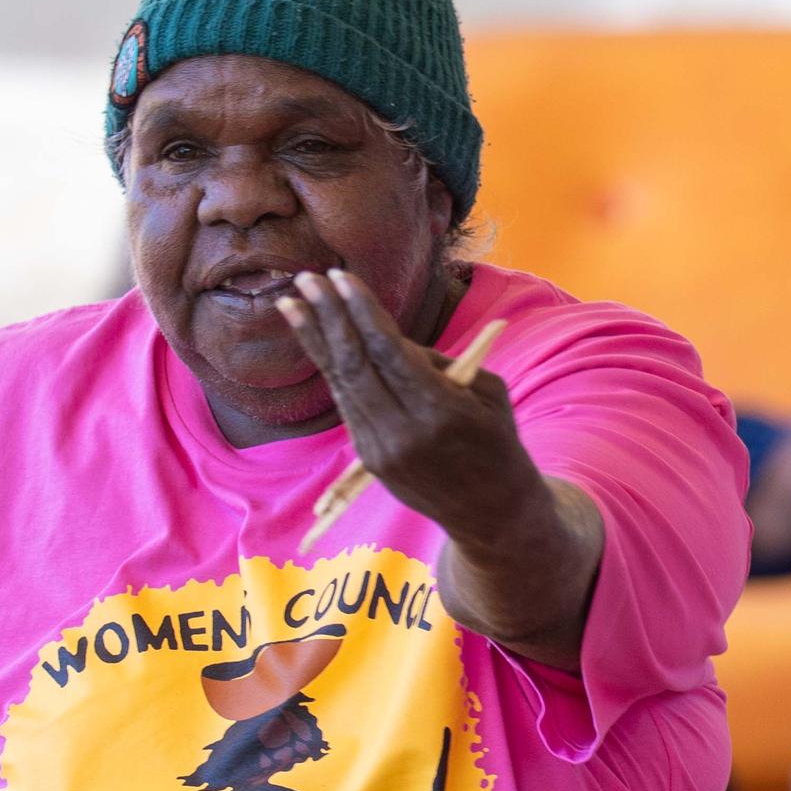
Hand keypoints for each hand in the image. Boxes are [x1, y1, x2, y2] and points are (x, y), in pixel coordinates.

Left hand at [273, 267, 541, 537]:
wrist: (493, 512)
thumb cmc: (498, 443)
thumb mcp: (487, 394)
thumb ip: (437, 364)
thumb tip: (388, 337)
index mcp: (443, 410)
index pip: (389, 350)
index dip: (361, 311)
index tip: (342, 278)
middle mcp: (406, 432)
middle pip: (355, 363)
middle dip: (328, 316)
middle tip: (307, 278)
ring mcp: (383, 449)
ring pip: (341, 383)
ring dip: (315, 339)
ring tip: (292, 302)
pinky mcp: (370, 459)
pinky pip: (347, 404)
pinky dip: (331, 368)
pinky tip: (317, 341)